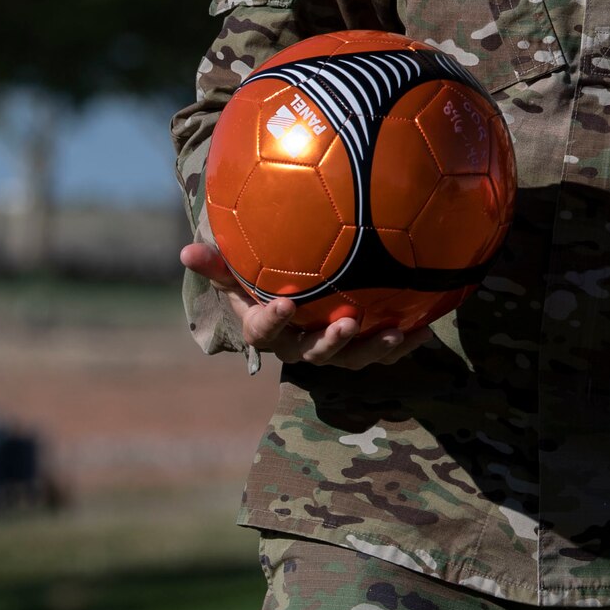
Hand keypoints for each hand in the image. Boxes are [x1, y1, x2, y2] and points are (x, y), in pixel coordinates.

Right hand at [179, 241, 433, 367]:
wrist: (287, 298)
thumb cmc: (257, 281)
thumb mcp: (235, 272)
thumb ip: (216, 264)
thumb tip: (185, 250)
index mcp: (266, 330)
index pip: (264, 333)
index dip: (274, 322)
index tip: (285, 304)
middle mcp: (299, 346)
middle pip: (314, 353)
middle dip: (331, 343)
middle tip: (347, 324)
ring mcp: (332, 349)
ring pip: (351, 359)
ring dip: (372, 348)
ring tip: (393, 333)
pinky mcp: (359, 347)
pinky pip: (381, 351)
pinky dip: (403, 343)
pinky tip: (425, 327)